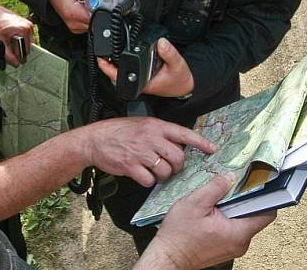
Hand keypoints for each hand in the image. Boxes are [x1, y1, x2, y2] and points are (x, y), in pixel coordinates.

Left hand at [0, 0, 33, 66]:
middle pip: (28, 46)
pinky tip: (10, 37)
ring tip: (8, 41)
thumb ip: (8, 55)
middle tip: (8, 47)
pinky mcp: (25, 22)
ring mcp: (27, 23)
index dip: (19, 56)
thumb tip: (16, 64)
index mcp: (25, 30)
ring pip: (27, 41)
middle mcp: (29, 26)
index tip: (13, 59)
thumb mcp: (0, 42)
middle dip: (19, 50)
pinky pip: (25, 35)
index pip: (27, 51)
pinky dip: (19, 39)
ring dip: (19, 45)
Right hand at [47, 0, 107, 33]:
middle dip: (103, 8)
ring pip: (96, 22)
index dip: (107, 7)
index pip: (99, 16)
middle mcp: (73, 24)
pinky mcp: (77, 26)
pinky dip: (93, 13)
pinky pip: (91, 21)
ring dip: (98, 11)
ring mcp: (75, 26)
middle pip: (99, 20)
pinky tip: (87, 4)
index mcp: (73, 14)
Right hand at [80, 116, 215, 186]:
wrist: (94, 139)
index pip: (184, 134)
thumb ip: (160, 133)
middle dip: (178, 166)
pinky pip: (149, 180)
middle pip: (178, 157)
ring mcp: (141, 152)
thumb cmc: (118, 132)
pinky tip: (142, 175)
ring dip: (163, 175)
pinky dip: (148, 181)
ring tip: (153, 170)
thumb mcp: (141, 124)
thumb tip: (179, 145)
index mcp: (155, 126)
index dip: (201, 143)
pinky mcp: (131, 166)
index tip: (213, 150)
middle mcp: (150, 138)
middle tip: (171, 167)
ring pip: (166, 171)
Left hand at [97, 38, 194, 97]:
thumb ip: (170, 54)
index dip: (109, 70)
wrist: (185, 86)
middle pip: (117, 74)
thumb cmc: (180, 80)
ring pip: (122, 72)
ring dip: (114, 62)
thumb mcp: (178, 65)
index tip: (102, 61)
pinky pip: (129, 68)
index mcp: (144, 83)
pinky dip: (123, 61)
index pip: (121, 79)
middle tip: (101, 52)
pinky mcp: (142, 74)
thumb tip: (161, 42)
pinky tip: (120, 53)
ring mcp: (140, 78)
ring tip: (107, 51)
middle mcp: (139, 82)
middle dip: (108, 63)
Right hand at [136, 174, 275, 269]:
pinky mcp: (226, 247)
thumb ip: (215, 188)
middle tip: (229, 187)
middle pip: (254, 215)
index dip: (264, 195)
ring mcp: (234, 246)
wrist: (169, 256)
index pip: (266, 213)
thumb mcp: (195, 203)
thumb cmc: (179, 235)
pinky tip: (212, 211)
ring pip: (243, 221)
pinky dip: (227, 217)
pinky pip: (234, 228)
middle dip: (243, 199)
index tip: (255, 182)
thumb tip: (230, 177)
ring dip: (233, 207)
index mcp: (238, 232)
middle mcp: (241, 242)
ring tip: (217, 200)